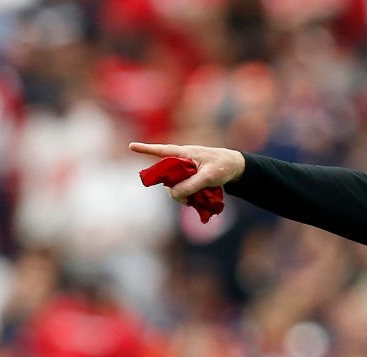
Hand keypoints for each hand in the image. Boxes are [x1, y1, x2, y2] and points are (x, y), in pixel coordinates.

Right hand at [129, 142, 245, 201]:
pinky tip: (195, 201)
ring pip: (174, 185)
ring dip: (182, 195)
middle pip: (166, 176)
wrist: (235, 167)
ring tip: (195, 200)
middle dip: (172, 189)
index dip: (146, 149)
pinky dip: (187, 196)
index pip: (162, 151)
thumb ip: (191, 185)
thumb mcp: (208, 177)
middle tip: (186, 200)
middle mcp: (181, 161)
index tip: (131, 146)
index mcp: (184, 153)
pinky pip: (182, 189)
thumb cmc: (222, 166)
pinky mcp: (189, 179)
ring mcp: (184, 170)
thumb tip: (174, 194)